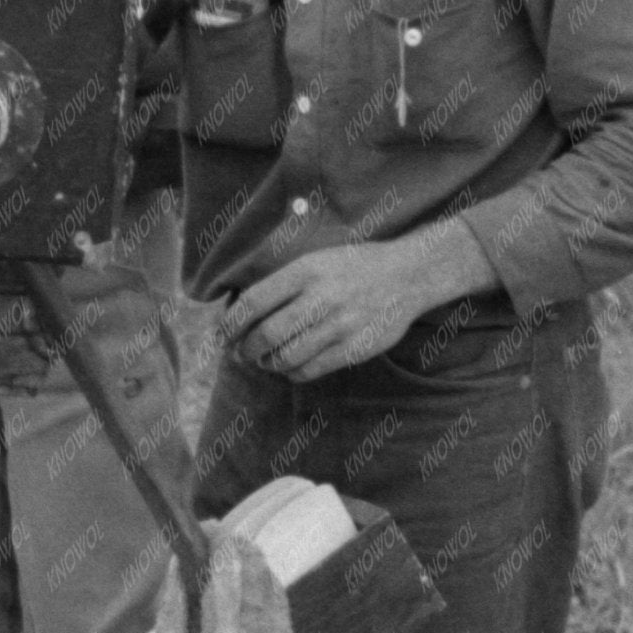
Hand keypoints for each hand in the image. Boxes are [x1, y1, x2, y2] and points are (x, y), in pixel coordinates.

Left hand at [228, 224, 486, 381]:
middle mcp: (321, 298)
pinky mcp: (355, 348)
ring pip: (287, 357)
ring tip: (266, 361)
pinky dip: (292, 372)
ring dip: (268, 364)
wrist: (408, 275)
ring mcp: (340, 325)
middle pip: (266, 334)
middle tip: (242, 354)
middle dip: (246, 350)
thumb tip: (242, 313)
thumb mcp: (317, 260)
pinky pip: (311, 369)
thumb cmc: (354, 267)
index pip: (253, 302)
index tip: (224, 335)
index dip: (231, 324)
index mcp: (306, 271)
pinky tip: (290, 367)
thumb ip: (283, 283)